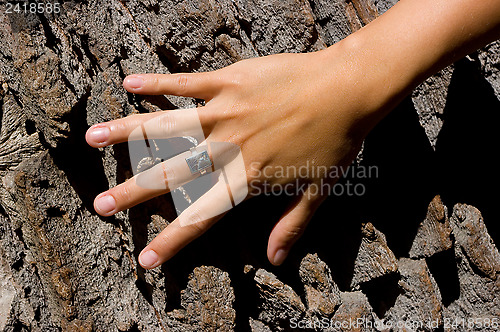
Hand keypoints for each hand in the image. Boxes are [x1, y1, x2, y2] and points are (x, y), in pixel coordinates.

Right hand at [86, 43, 381, 268]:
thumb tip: (275, 261)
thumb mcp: (320, 191)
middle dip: (133, 193)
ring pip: (167, 125)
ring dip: (127, 133)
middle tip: (100, 206)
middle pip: (172, 174)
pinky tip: (129, 83)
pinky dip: (157, 84)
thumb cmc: (338, 140)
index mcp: (248, 177)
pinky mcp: (230, 81)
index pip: (201, 216)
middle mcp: (229, 147)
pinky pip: (186, 83)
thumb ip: (292, 226)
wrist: (349, 89)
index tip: (145, 259)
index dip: (172, 241)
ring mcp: (226, 111)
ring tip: (92, 138)